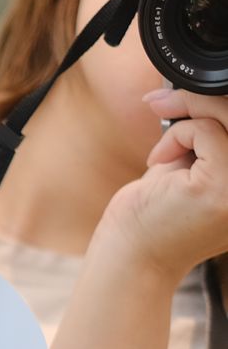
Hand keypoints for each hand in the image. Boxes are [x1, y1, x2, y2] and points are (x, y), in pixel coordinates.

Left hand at [93, 86, 227, 287]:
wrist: (130, 259)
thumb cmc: (157, 216)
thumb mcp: (194, 166)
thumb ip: (213, 134)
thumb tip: (209, 88)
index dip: (222, 102)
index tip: (183, 99)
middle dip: (204, 98)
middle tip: (160, 103)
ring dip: (189, 113)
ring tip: (160, 144)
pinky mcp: (222, 187)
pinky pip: (206, 131)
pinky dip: (177, 136)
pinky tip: (157, 162)